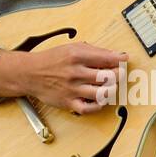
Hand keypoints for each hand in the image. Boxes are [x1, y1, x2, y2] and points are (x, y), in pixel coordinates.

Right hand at [0, 42, 128, 112]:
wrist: (30, 73)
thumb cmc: (52, 60)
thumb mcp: (71, 48)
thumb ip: (93, 51)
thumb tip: (115, 54)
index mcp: (76, 56)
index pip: (106, 58)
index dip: (120, 59)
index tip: (125, 59)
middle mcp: (75, 73)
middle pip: (107, 76)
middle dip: (118, 75)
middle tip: (119, 74)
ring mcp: (72, 89)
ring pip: (101, 93)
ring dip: (111, 90)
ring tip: (110, 86)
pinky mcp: (68, 102)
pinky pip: (89, 108)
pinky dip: (98, 105)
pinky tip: (100, 99)